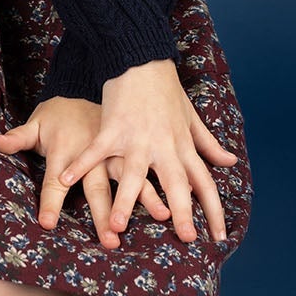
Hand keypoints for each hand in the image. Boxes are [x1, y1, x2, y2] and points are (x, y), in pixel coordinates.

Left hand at [0, 96, 172, 250]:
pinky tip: (174, 202)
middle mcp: (93, 154)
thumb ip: (18, 137)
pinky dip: (162, 185)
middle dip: (104, 215)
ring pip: (132, 179)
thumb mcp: (36, 122)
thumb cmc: (57, 113)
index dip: (50, 202)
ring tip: (161, 219)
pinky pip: (149, 169)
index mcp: (65, 150)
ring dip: (144, 201)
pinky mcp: (132, 148)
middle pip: (97, 189)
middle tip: (110, 241)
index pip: (54, 182)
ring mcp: (116, 150)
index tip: (47, 224)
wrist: (85, 83)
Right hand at [55, 60, 237, 245]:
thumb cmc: (166, 90)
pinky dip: (81, 164)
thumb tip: (230, 162)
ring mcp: (137, 137)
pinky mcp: (112, 127)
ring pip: (133, 174)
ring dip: (125, 201)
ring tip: (117, 227)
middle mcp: (164, 145)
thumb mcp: (191, 118)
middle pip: (176, 183)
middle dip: (181, 212)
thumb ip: (208, 144)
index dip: (214, 210)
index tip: (219, 237)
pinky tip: (66, 180)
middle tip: (185, 238)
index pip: (204, 183)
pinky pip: (96, 150)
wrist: (143, 58)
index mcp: (183, 146)